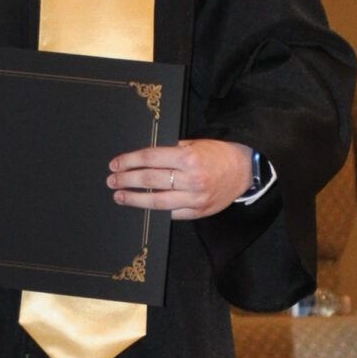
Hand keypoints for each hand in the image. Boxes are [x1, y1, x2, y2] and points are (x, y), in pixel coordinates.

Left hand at [109, 138, 253, 219]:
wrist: (244, 170)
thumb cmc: (217, 154)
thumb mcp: (195, 144)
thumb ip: (171, 151)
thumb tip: (143, 159)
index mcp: (188, 158)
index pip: (150, 159)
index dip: (129, 161)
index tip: (115, 165)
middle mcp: (191, 179)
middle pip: (150, 180)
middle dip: (126, 180)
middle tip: (112, 181)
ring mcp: (195, 198)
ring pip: (157, 201)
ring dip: (135, 199)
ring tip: (120, 196)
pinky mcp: (198, 212)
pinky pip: (171, 213)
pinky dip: (155, 210)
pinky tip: (143, 206)